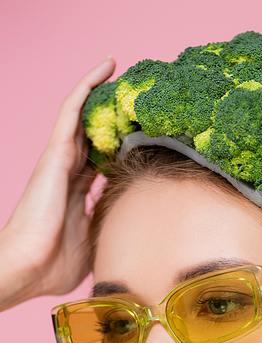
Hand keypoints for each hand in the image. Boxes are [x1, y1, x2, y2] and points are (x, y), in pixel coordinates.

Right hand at [0, 57, 115, 308]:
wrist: (28, 268)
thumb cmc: (54, 266)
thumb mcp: (94, 247)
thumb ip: (111, 234)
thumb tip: (138, 239)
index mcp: (78, 193)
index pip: (102, 161)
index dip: (121, 146)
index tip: (145, 136)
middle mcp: (69, 173)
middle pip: (94, 133)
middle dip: (112, 115)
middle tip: (134, 96)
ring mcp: (61, 161)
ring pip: (82, 114)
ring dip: (99, 90)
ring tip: (119, 67)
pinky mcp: (56, 154)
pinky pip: (72, 111)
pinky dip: (86, 87)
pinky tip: (105, 68)